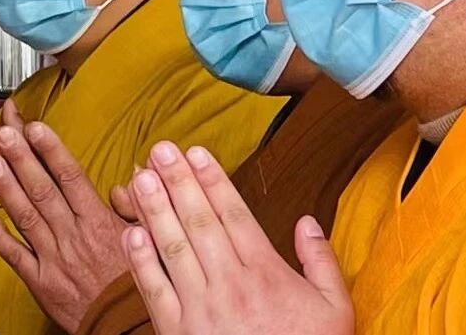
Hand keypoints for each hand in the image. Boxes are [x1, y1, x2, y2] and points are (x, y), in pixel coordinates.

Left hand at [0, 122, 128, 331]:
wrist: (126, 322)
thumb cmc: (138, 279)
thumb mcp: (152, 234)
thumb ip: (138, 202)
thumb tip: (136, 173)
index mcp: (100, 222)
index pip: (72, 178)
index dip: (52, 152)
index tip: (37, 129)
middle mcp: (73, 236)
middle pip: (44, 191)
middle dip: (22, 160)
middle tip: (4, 135)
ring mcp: (54, 258)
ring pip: (26, 218)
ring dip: (5, 189)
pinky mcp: (41, 281)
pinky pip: (15, 256)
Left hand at [123, 142, 352, 334]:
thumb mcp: (335, 307)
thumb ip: (321, 260)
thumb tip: (306, 222)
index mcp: (266, 272)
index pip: (234, 214)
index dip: (213, 180)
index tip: (197, 153)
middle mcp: (230, 283)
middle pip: (199, 221)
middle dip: (177, 182)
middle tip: (160, 149)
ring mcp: (200, 309)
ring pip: (172, 248)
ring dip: (154, 210)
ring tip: (139, 177)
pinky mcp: (177, 332)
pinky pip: (154, 290)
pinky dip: (140, 261)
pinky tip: (130, 233)